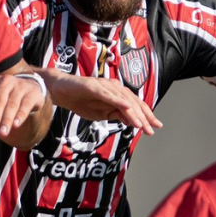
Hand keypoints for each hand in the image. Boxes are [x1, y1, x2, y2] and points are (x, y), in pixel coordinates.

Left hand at [0, 74, 46, 138]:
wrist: (30, 88)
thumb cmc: (7, 97)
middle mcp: (5, 81)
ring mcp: (20, 85)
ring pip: (12, 104)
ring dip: (6, 120)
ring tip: (2, 133)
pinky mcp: (32, 93)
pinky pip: (25, 105)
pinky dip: (20, 116)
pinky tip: (16, 125)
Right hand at [43, 71, 162, 135]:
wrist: (60, 91)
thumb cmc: (80, 101)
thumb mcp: (101, 113)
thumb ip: (116, 115)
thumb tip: (133, 122)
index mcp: (116, 94)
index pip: (135, 105)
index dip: (146, 115)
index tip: (155, 127)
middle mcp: (114, 87)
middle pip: (133, 103)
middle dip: (144, 117)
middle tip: (151, 130)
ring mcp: (104, 86)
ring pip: (123, 100)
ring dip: (133, 113)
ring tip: (140, 125)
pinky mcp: (93, 86)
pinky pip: (108, 94)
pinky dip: (118, 101)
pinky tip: (127, 108)